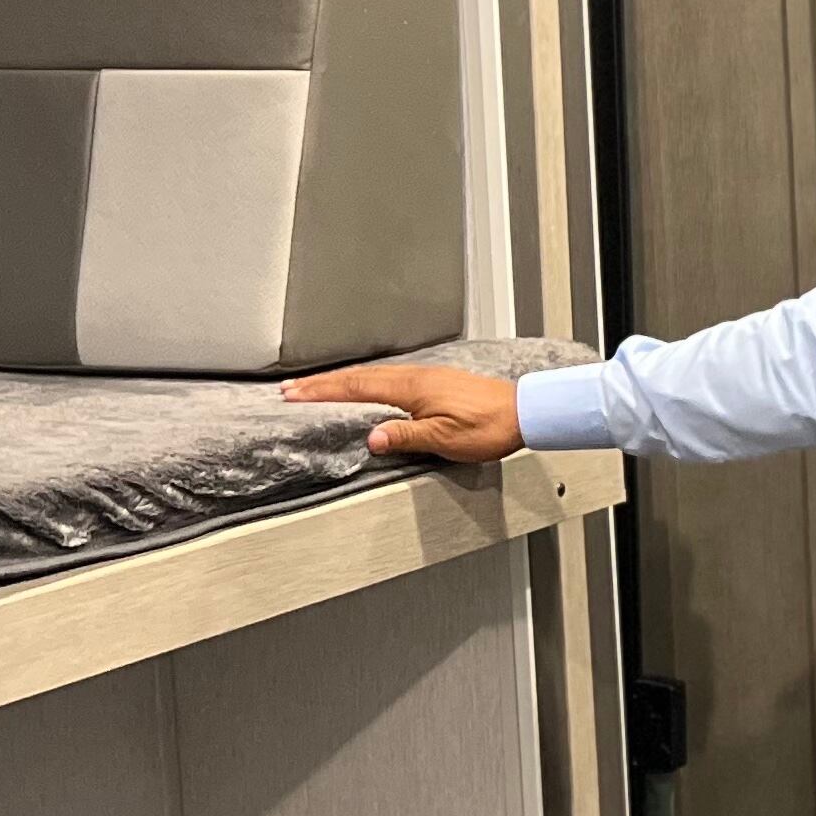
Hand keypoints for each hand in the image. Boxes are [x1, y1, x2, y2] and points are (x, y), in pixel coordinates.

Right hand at [279, 361, 522, 463]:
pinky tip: (364, 389)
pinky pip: (390, 379)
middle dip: (323, 383)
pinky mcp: (436, 383)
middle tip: (292, 389)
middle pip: (360, 378)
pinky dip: (366, 383)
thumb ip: (405, 437)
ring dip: (342, 382)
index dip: (323, 392)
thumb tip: (371, 438)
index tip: (294, 395)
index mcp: (412, 388)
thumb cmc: (489, 426)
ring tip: (318, 388)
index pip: (357, 388)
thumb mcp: (444, 439)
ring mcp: (426, 377)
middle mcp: (416, 377)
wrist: (524, 412)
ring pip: (374, 377)